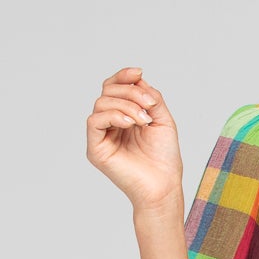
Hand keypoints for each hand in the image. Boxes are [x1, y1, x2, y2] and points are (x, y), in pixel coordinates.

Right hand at [86, 66, 184, 210]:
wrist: (164, 185)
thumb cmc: (165, 158)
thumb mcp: (162, 119)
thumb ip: (150, 97)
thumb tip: (137, 79)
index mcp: (124, 117)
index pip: (115, 88)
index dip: (123, 76)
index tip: (139, 72)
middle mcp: (110, 125)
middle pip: (108, 91)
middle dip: (130, 92)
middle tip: (149, 105)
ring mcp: (102, 137)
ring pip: (101, 103)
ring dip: (125, 105)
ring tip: (143, 119)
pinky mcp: (95, 149)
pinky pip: (94, 120)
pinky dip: (113, 115)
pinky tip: (130, 123)